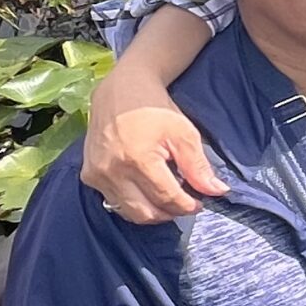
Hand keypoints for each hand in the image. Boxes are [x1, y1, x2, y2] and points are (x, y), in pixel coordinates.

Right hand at [84, 81, 225, 220]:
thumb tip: (217, 191)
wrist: (120, 91)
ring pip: (127, 211)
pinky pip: (113, 200)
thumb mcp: (184, 133)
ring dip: (151, 211)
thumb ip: (198, 166)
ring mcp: (97, 175)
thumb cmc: (155, 109)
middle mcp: (112, 171)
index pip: (166, 198)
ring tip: (167, 199)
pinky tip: (146, 191)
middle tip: (185, 204)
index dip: (187, 205)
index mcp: (138, 160)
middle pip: (145, 212)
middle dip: (169, 213)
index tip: (199, 203)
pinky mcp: (88, 175)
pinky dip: (132, 202)